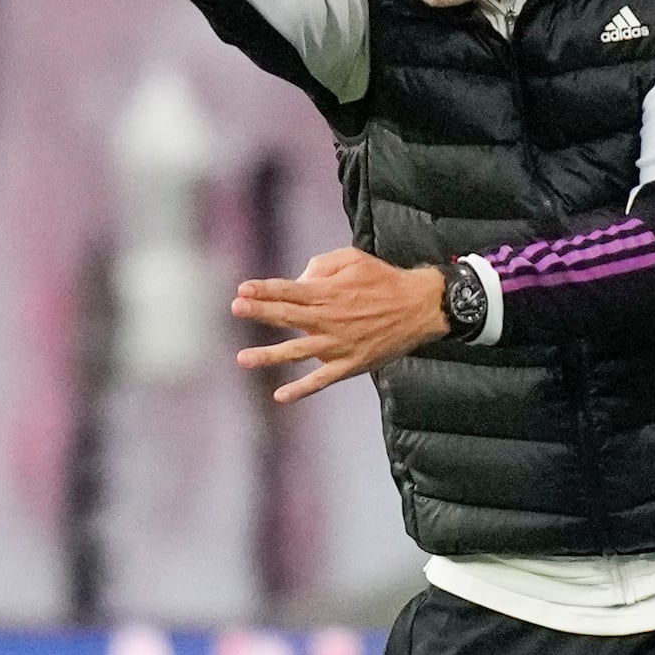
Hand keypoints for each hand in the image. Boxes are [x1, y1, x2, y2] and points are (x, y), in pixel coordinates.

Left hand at [232, 247, 449, 403]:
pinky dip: (302, 389)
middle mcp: (328, 319)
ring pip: (297, 352)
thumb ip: (322, 264)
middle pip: (286, 316)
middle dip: (259, 312)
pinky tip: (280, 395)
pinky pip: (321, 380)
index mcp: (328, 292)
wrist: (418, 307)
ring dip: (268, 355)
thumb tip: (299, 279)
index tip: (241, 290)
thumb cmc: (384, 279)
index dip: (263, 290)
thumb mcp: (354, 259)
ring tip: (242, 359)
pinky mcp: (350, 364)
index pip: (288, 290)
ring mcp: (338, 344)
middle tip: (235, 309)